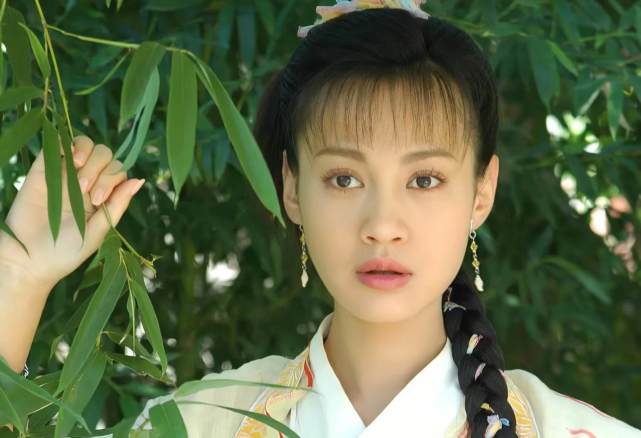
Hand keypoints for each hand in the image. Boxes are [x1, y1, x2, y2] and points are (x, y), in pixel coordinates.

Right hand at [0, 135, 144, 289]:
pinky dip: (66, 142)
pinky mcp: (42, 168)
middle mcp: (86, 182)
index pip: (118, 172)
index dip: (113, 178)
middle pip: (106, 155)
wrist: (27, 258)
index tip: (97, 200)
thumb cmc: (65, 252)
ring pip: (85, 144)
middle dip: (101, 168)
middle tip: (87, 190)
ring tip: (78, 167)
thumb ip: (118, 204)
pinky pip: (57, 143)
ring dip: (87, 151)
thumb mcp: (98, 231)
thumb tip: (140, 180)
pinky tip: (69, 158)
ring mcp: (64, 174)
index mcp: (102, 197)